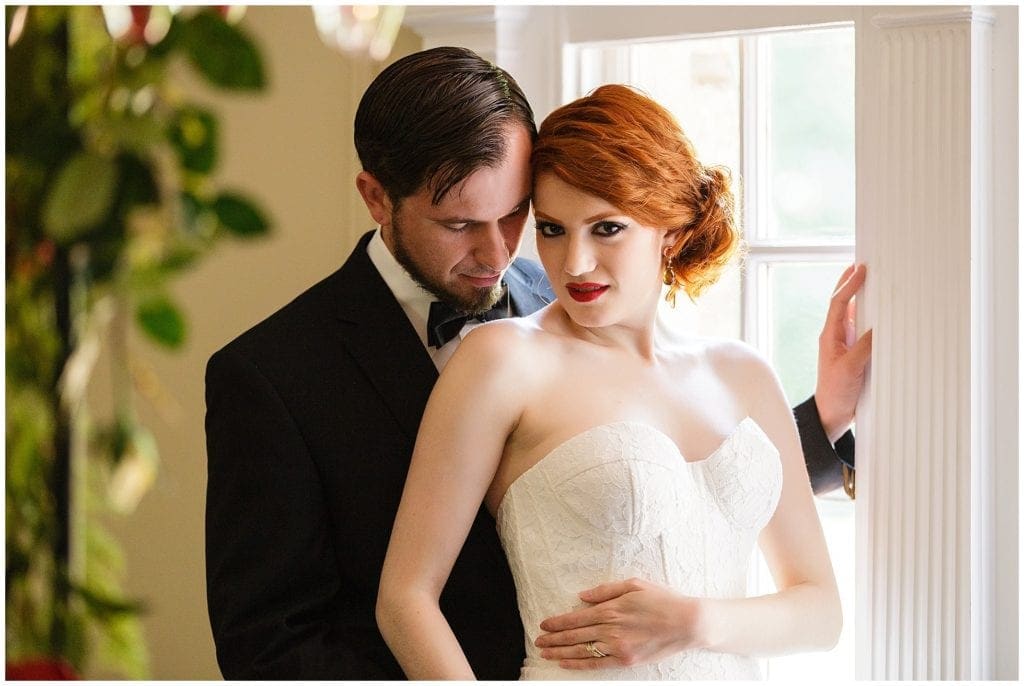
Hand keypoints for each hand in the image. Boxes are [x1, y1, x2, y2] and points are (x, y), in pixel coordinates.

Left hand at [534, 577, 701, 669]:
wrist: (686, 623)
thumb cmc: (661, 600)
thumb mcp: (633, 585)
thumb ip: (605, 591)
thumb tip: (582, 596)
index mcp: (611, 609)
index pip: (575, 617)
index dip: (557, 622)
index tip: (543, 625)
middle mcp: (611, 629)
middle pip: (574, 635)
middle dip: (553, 638)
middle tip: (538, 640)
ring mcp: (618, 647)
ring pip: (581, 650)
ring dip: (560, 652)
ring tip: (545, 652)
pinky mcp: (626, 660)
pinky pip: (596, 664)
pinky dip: (578, 663)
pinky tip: (565, 662)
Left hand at [816, 263, 872, 442]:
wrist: (832, 414)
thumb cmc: (835, 393)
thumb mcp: (850, 368)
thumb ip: (864, 347)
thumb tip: (878, 327)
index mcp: (830, 336)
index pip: (838, 303)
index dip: (848, 285)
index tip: (861, 269)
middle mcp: (836, 336)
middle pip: (844, 303)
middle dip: (852, 284)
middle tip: (864, 265)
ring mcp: (846, 344)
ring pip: (854, 315)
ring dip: (863, 299)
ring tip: (874, 281)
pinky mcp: (855, 353)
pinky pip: (864, 329)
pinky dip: (872, 317)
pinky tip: (882, 312)